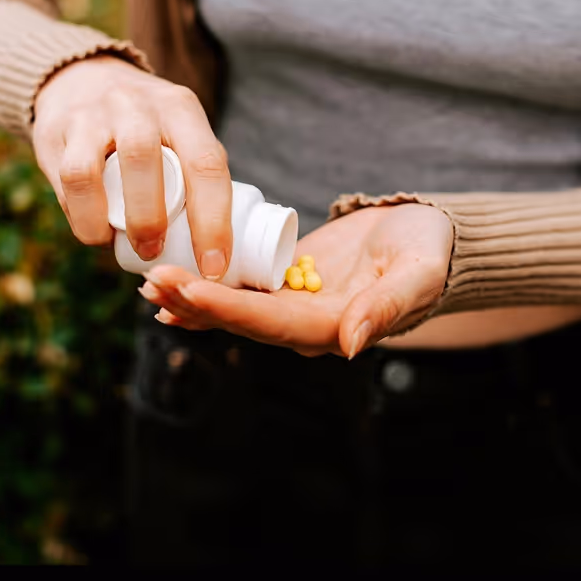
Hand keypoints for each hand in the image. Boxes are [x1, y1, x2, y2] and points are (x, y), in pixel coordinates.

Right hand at [31, 55, 232, 279]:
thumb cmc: (144, 124)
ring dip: (108, 219)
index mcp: (180, 108)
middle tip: (154, 253)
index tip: (214, 266)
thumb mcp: (177, 129)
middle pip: (147, 161)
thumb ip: (191, 174)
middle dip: (150, 220)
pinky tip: (92, 229)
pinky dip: (82, 216)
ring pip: (96, 170)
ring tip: (118, 245)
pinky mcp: (58, 130)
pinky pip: (69, 180)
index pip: (206, 163)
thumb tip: (208, 249)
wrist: (82, 77)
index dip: (214, 220)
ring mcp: (94, 115)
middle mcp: (138, 105)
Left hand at [139, 200, 453, 357]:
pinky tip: (173, 282)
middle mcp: (306, 325)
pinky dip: (209, 285)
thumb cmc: (430, 251)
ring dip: (193, 297)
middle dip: (195, 302)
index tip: (186, 291)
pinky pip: (242, 288)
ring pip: (235, 307)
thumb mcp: (417, 274)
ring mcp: (295, 304)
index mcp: (332, 327)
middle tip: (151, 282)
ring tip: (149, 284)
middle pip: (240, 320)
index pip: (269, 323)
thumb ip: (385, 308)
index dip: (226, 309)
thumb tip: (349, 347)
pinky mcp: (289, 280)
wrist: (431, 234)